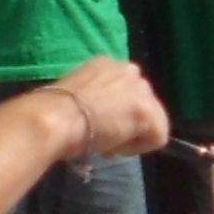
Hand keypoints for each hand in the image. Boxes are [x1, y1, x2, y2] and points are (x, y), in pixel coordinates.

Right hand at [44, 56, 170, 159]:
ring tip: (109, 143)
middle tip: (106, 138)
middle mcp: (129, 70)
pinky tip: (115, 146)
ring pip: (152, 121)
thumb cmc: (56, 112)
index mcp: (107, 64)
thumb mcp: (78, 97)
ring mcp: (141, 89)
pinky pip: (156, 137)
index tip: (98, 126)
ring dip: (132, 136)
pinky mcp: (149, 111)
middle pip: (142, 103)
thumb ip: (96, 102)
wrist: (57, 118)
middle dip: (128, 124)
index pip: (125, 91)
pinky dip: (137, 148)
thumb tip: (104, 123)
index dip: (115, 114)